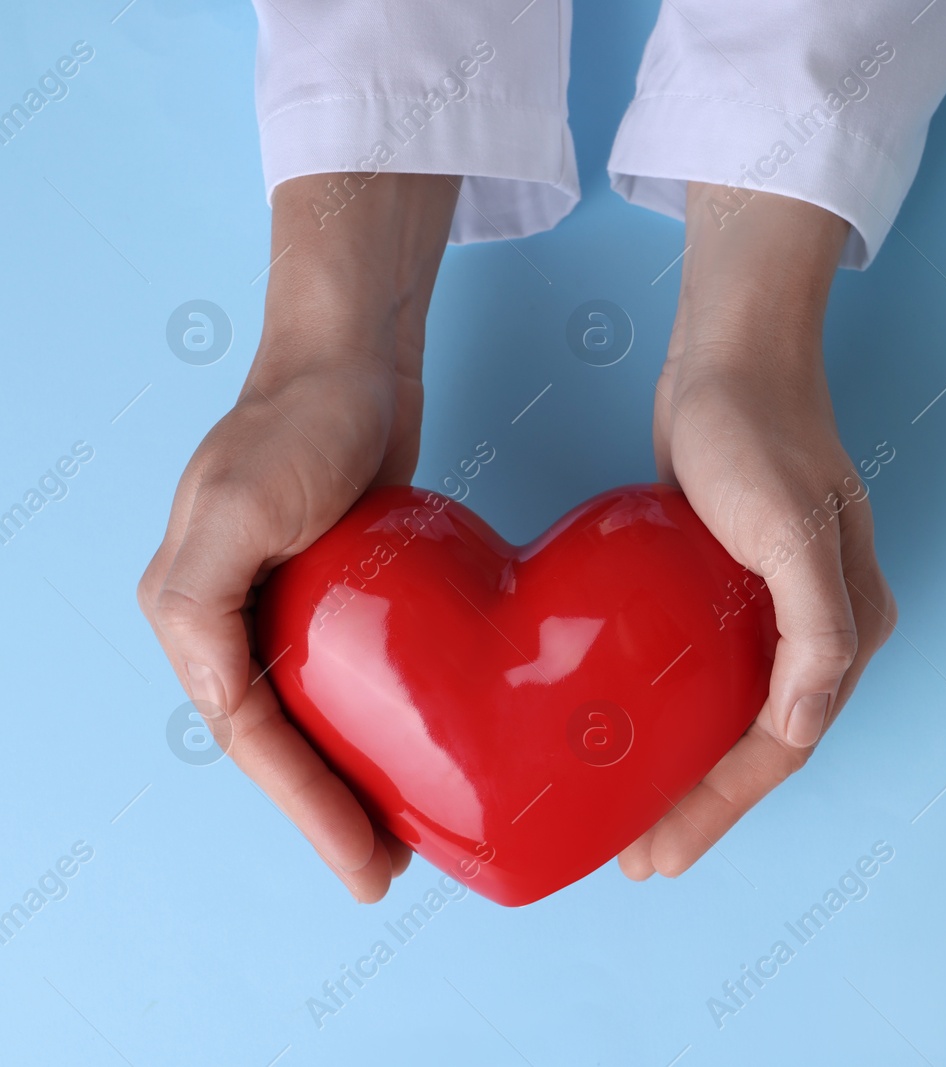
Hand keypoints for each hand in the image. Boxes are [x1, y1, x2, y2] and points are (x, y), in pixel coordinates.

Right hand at [137, 174, 457, 901]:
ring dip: (352, 782)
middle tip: (387, 869)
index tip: (365, 861)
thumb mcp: (238, 502)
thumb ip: (205, 591)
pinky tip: (418, 755)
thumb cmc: (299, 421)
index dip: (306, 809)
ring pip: (315, 722)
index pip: (251, 738)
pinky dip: (376, 727)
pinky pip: (349, 682)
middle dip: (328, 814)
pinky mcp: (336, 595)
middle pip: (279, 744)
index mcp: (191, 612)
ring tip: (406, 836)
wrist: (352, 359)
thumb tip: (211, 685)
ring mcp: (283, 608)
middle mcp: (226, 620)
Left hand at [618, 184, 897, 879]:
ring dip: (687, 770)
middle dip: (702, 806)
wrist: (731, 357)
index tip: (659, 852)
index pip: (787, 746)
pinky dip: (677, 714)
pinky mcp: (734, 590)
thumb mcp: (793, 530)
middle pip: (762, 745)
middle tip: (637, 855)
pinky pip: (709, 673)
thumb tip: (804, 729)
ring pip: (732, 716)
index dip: (724, 809)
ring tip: (629, 814)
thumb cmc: (759, 434)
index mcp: (850, 628)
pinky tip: (631, 731)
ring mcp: (780, 612)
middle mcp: (824, 631)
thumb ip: (818, 630)